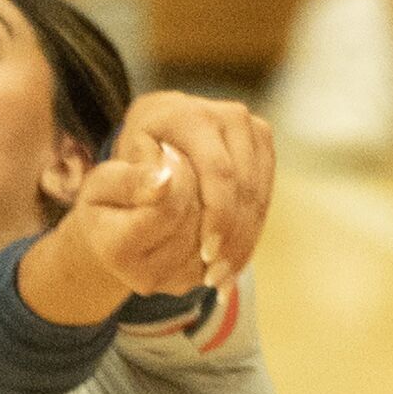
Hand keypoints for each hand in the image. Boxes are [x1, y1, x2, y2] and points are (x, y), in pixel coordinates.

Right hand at [67, 126, 203, 298]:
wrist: (109, 238)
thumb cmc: (105, 202)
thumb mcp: (104, 183)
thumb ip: (131, 180)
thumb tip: (164, 180)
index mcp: (117, 249)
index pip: (168, 208)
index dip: (176, 175)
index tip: (168, 151)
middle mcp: (146, 277)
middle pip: (195, 220)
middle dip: (195, 185)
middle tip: (181, 162)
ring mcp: (173, 284)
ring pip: (215, 232)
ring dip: (208, 200)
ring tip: (186, 184)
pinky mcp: (195, 281)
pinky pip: (222, 243)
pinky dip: (216, 217)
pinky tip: (196, 202)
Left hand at [107, 92, 274, 290]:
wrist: (160, 126)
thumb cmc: (138, 152)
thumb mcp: (126, 164)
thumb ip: (137, 175)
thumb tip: (163, 184)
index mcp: (194, 116)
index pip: (219, 173)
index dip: (217, 217)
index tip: (206, 254)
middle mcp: (230, 116)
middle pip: (244, 187)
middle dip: (232, 237)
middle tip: (215, 276)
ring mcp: (253, 129)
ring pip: (259, 195)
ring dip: (244, 240)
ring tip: (224, 277)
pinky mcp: (264, 145)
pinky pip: (266, 195)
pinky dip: (251, 231)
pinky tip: (235, 261)